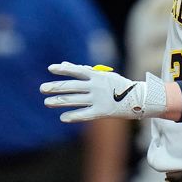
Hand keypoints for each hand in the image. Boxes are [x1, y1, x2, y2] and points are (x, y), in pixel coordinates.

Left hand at [41, 62, 165, 122]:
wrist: (139, 98)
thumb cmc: (117, 85)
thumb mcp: (102, 74)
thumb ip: (83, 70)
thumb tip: (64, 64)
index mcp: (96, 75)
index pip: (76, 71)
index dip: (63, 69)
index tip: (50, 69)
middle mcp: (96, 86)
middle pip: (71, 86)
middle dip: (55, 87)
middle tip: (42, 89)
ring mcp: (98, 99)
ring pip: (74, 100)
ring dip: (59, 101)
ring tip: (47, 102)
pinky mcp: (102, 111)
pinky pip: (84, 114)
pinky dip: (73, 116)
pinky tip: (62, 117)